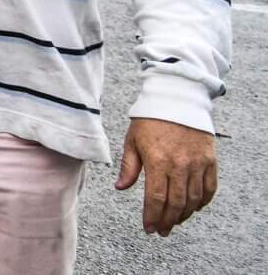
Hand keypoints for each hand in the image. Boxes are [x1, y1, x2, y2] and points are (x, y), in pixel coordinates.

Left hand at [116, 118, 217, 235]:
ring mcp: (198, 163)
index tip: (149, 228)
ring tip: (174, 221)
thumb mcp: (132, 140)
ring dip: (184, 215)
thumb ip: (129, 166)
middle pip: (176, 203)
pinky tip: (193, 208)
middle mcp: (180, 165)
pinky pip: (210, 188)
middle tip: (162, 231)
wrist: (177, 98)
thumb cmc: (150, 118)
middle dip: (168, 221)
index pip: (156, 198)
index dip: (152, 216)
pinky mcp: (210, 160)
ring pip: (194, 199)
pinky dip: (203, 202)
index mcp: (157, 160)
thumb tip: (120, 187)